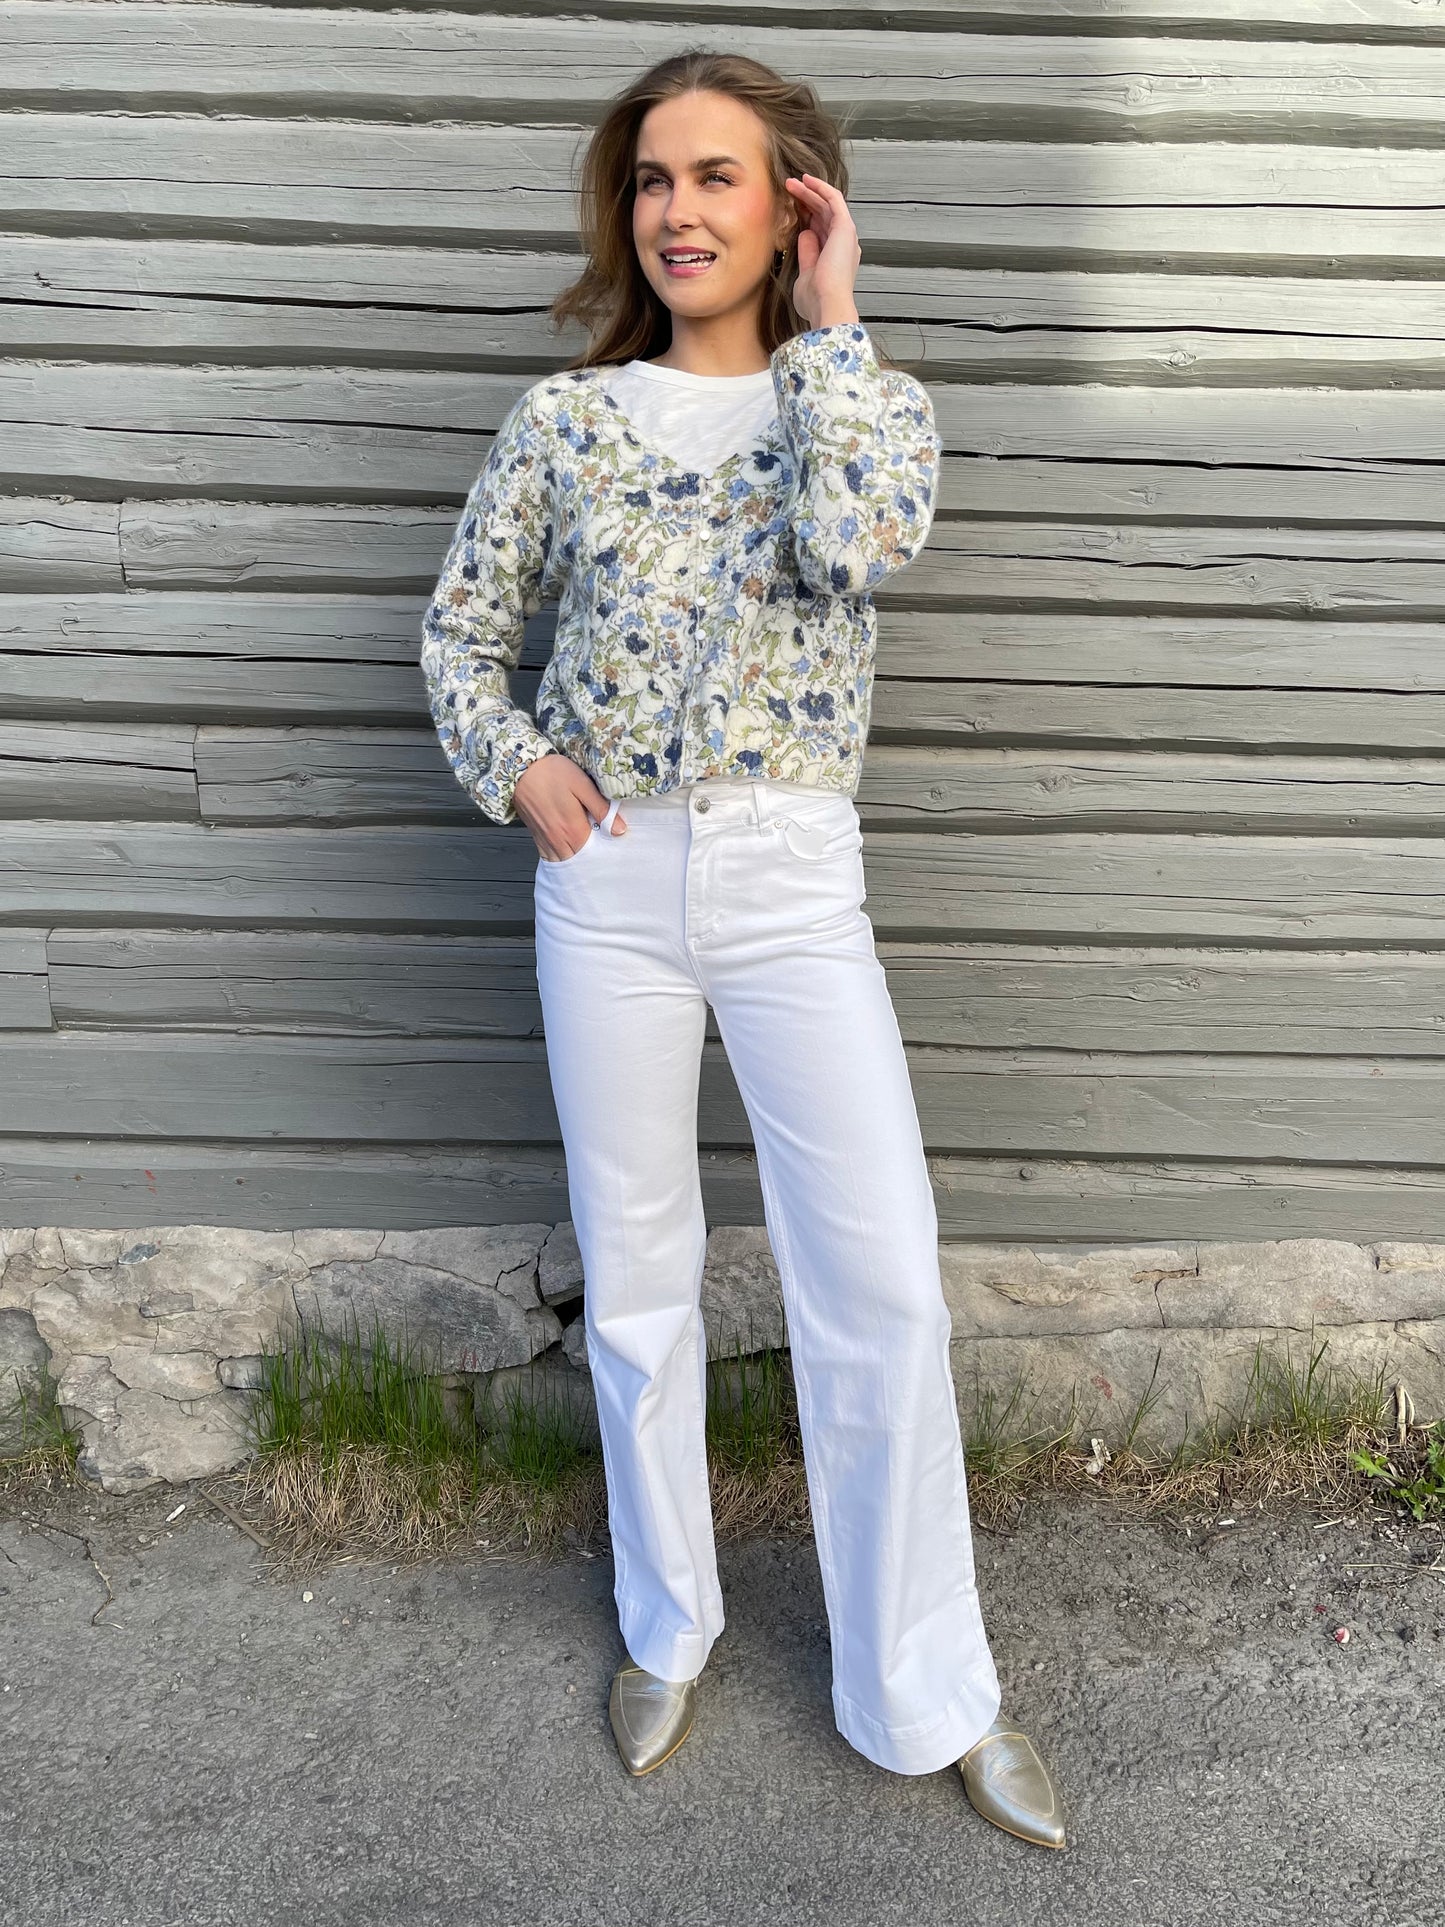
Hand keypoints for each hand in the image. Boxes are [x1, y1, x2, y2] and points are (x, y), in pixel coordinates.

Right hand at [514, 754, 625, 859]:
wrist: (520, 768)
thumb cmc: (551, 772)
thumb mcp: (582, 785)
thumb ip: (601, 809)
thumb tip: (620, 830)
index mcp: (573, 829)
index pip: (596, 853)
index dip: (606, 851)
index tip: (615, 846)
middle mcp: (558, 839)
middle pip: (580, 861)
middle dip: (592, 859)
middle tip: (603, 850)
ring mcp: (546, 839)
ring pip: (564, 862)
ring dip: (576, 861)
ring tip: (588, 853)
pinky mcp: (537, 836)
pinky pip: (549, 857)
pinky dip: (560, 858)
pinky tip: (569, 851)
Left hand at [782, 174, 861, 330]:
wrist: (827, 304)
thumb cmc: (816, 300)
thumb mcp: (806, 274)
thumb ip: (807, 254)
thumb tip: (805, 234)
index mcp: (836, 257)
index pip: (820, 229)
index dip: (805, 216)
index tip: (789, 209)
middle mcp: (844, 244)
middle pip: (824, 214)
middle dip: (805, 200)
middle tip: (788, 189)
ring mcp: (846, 235)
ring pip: (827, 204)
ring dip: (809, 191)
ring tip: (791, 183)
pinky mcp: (845, 227)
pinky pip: (834, 199)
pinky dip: (821, 188)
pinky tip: (807, 180)